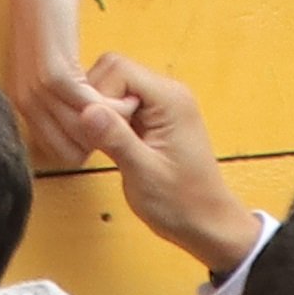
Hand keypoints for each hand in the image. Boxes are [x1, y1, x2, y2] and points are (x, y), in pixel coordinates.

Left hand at [6, 0, 124, 164]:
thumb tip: (80, 115)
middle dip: (105, 139)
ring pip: (83, 132)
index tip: (111, 129)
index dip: (90, 146)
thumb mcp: (49, 61)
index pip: (60, 153)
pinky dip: (116, 107)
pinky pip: (91, 107)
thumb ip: (59, 91)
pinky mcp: (55, 72)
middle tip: (126, 121)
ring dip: (115, 124)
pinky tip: (128, 97)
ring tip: (131, 106)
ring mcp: (38, 89)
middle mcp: (26, 102)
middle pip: (72, 151)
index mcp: (24, 103)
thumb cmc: (50, 13)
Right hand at [79, 52, 262, 275]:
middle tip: (95, 138)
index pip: (117, 69)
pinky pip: (120, 105)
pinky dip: (107, 122)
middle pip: (112, 72)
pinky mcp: (154, 119)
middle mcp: (168, 94)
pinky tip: (109, 146)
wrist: (208, 226)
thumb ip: (115, 138)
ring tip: (101, 145)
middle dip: (95, 101)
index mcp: (170, 99)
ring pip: (113, 88)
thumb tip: (85, 109)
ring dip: (99, 113)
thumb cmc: (182, 204)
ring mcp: (161, 105)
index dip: (97, 94)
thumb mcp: (143, 173)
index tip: (94, 129)